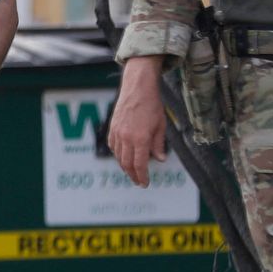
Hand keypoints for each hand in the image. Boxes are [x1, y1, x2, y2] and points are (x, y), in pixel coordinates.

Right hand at [108, 59, 168, 184]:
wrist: (137, 88)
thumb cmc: (152, 105)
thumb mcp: (161, 125)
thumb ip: (159, 144)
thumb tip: (160, 160)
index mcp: (140, 139)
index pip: (140, 165)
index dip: (142, 177)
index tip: (145, 183)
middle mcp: (126, 138)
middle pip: (127, 164)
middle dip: (133, 175)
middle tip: (139, 182)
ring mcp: (117, 133)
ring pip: (118, 157)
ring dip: (125, 166)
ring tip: (132, 171)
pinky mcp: (112, 127)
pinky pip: (113, 146)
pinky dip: (118, 155)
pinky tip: (123, 156)